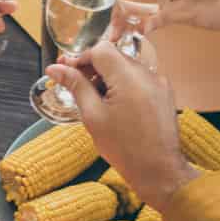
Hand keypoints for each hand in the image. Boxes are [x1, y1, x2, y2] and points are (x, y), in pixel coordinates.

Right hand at [44, 43, 197, 208]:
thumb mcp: (93, 116)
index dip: (80, 58)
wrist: (159, 170)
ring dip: (107, 76)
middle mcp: (147, 75)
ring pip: (126, 67)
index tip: (65, 70)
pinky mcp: (164, 93)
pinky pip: (139, 79)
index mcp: (129, 77)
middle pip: (114, 56)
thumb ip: (76, 86)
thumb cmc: (125, 148)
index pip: (101, 50)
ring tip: (93, 99)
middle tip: (74, 84)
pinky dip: (123, 85)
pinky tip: (112, 105)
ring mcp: (159, 83)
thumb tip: (55, 70)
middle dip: (92, 67)